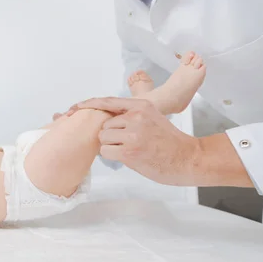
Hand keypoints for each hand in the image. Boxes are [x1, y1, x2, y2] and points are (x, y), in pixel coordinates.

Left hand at [67, 97, 201, 185]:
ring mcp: (132, 134)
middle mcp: (135, 116)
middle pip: (104, 125)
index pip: (108, 102)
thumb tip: (106, 118)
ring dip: (111, 147)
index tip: (75, 108)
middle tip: (127, 144)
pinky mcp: (129, 151)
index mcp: (141, 106)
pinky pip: (106, 151)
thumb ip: (131, 114)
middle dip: (110, 136)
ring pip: (103, 138)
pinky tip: (129, 158)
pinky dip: (112, 156)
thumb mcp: (152, 118)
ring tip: (131, 150)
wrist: (187, 158)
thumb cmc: (169, 141)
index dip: (89, 105)